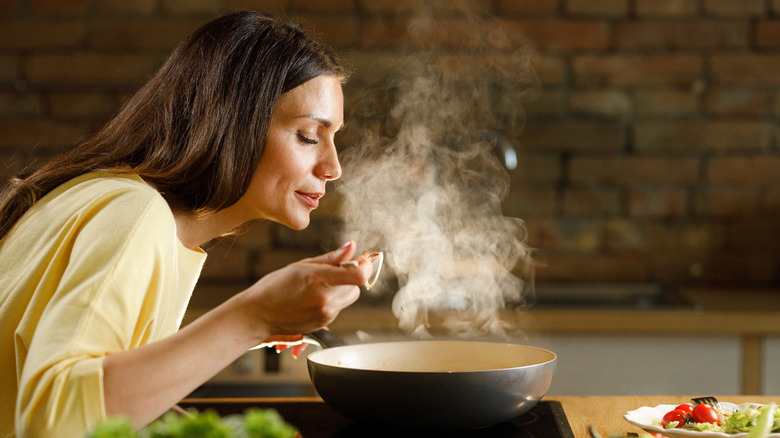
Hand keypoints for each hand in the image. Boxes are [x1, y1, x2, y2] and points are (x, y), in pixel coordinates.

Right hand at [241, 240, 372, 338]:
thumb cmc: (275, 286)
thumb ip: (331, 258)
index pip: (359, 276)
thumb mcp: (302, 265)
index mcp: (320, 280)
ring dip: (341, 290)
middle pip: (356, 287)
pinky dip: (332, 301)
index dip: (365, 267)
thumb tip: (352, 246)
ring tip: (317, 287)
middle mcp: (326, 300)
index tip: (361, 261)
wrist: (258, 314)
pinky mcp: (323, 324)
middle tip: (331, 273)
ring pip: (348, 298)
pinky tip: (312, 298)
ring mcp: (325, 314)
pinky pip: (338, 308)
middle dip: (349, 278)